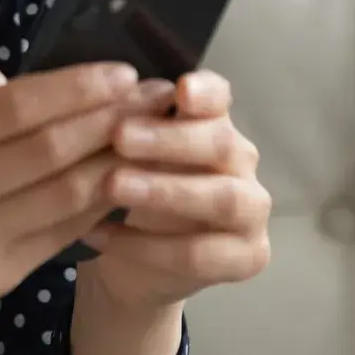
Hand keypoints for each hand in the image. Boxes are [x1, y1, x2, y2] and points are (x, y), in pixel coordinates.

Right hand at [0, 48, 176, 335]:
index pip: (12, 109)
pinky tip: (123, 177)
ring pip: (64, 197)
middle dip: (111, 118)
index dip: (74, 88)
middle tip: (157, 95)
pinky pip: (60, 236)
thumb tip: (4, 70)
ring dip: (117, 161)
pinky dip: (98, 204)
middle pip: (48, 152)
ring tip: (151, 133)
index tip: (120, 71)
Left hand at [77, 70, 271, 312]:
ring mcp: (252, 211)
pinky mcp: (248, 257)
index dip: (205, 92)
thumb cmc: (134, 193)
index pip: (219, 98)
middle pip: (221, 144)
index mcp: (214, 125)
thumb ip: (126, 128)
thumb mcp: (123, 158)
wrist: (136, 264)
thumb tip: (107, 96)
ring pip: (223, 198)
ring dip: (166, 191)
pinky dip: (148, 247)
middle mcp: (241, 163)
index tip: (180, 89)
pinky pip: (200, 253)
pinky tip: (103, 235)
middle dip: (170, 140)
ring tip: (113, 186)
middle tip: (120, 136)